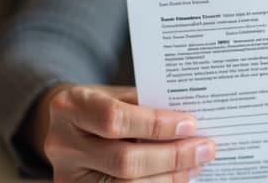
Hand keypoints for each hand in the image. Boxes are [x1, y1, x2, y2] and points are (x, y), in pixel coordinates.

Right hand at [23, 84, 215, 182]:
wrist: (66, 124)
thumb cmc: (101, 104)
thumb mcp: (117, 94)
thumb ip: (146, 106)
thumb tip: (190, 124)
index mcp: (72, 106)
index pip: (115, 119)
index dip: (155, 125)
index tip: (190, 124)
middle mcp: (63, 144)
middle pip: (124, 160)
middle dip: (171, 156)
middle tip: (204, 149)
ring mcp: (67, 176)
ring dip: (168, 177)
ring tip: (195, 165)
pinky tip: (176, 178)